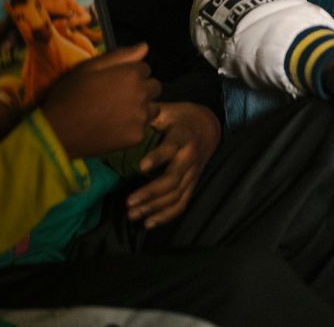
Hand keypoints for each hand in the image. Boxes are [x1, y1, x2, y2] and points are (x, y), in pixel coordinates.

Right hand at [39, 44, 160, 159]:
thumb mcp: (90, 67)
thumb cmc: (70, 95)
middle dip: (141, 90)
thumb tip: (145, 46)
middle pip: (154, 88)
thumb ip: (120, 56)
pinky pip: (144, 128)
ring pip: (153, 108)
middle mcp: (141, 93)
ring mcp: (141, 116)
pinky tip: (116, 128)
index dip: (130, 75)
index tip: (116, 83)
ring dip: (142, 109)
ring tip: (119, 114)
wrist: (57, 132)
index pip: (145, 69)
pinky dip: (134, 128)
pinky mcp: (137, 136)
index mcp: (131, 73)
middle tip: (118, 99)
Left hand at [127, 102, 221, 228]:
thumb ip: (149, 115)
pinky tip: (149, 224)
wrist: (208, 126)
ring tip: (132, 214)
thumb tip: (125, 121)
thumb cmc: (181, 117)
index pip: (171, 147)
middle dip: (150, 192)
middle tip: (128, 202)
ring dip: (154, 207)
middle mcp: (190, 156)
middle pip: (173, 178)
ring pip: (176, 195)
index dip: (157, 157)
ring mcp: (193, 173)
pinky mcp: (193, 183)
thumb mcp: (167, 110)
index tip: (140, 167)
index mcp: (183, 135)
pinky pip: (182, 203)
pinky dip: (166, 216)